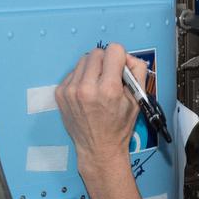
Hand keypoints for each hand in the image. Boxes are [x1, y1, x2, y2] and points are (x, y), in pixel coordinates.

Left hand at [56, 44, 142, 169]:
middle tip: (110, 77)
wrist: (98, 148)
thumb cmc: (119, 126)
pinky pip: (73, 72)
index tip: (121, 68)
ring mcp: (70, 90)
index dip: (121, 57)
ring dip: (93, 68)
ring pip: (83, 60)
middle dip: (106, 61)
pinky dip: (82, 77)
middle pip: (97, 52)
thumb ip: (137, 72)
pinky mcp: (60, 93)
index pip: (114, 50)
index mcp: (109, 89)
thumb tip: (128, 57)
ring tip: (98, 85)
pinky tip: (87, 92)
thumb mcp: (138, 100)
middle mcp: (86, 87)